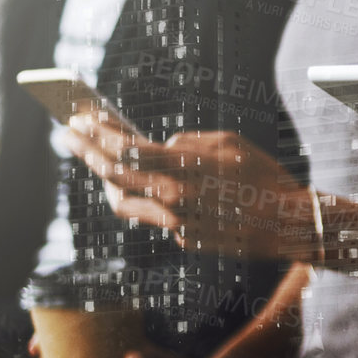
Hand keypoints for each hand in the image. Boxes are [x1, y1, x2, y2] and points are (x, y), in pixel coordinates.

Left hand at [65, 115, 309, 259]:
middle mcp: (170, 197)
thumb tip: (161, 146)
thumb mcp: (228, 143)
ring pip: (124, 202)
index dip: (99, 130)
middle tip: (69, 135)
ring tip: (100, 164)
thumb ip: (187, 142)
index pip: (125, 146)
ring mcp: (175, 223)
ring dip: (108, 181)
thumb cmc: (264, 176)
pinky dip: (149, 200)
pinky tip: (148, 187)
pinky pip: (156, 216)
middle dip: (86, 151)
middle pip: (113, 173)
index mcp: (181, 167)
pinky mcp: (185, 239)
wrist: (288, 222)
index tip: (81, 117)